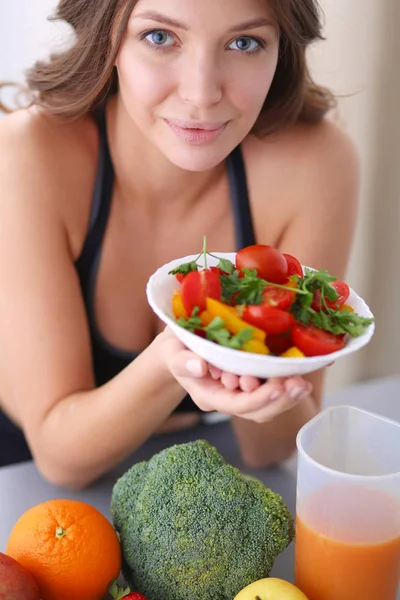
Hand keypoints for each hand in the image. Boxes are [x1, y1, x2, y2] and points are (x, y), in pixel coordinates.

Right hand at [160, 328, 312, 422]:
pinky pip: (270, 392)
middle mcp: (227, 399)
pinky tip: (300, 375)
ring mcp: (240, 394)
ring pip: (267, 406)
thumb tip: (200, 366)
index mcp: (208, 396)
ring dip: (287, 396)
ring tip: (303, 383)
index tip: (277, 387)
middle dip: (279, 400)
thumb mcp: (171, 352)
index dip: (258, 399)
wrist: (178, 349)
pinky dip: (286, 386)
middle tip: (298, 384)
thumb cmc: (175, 349)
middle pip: (256, 412)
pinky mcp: (251, 384)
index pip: (236, 405)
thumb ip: (182, 361)